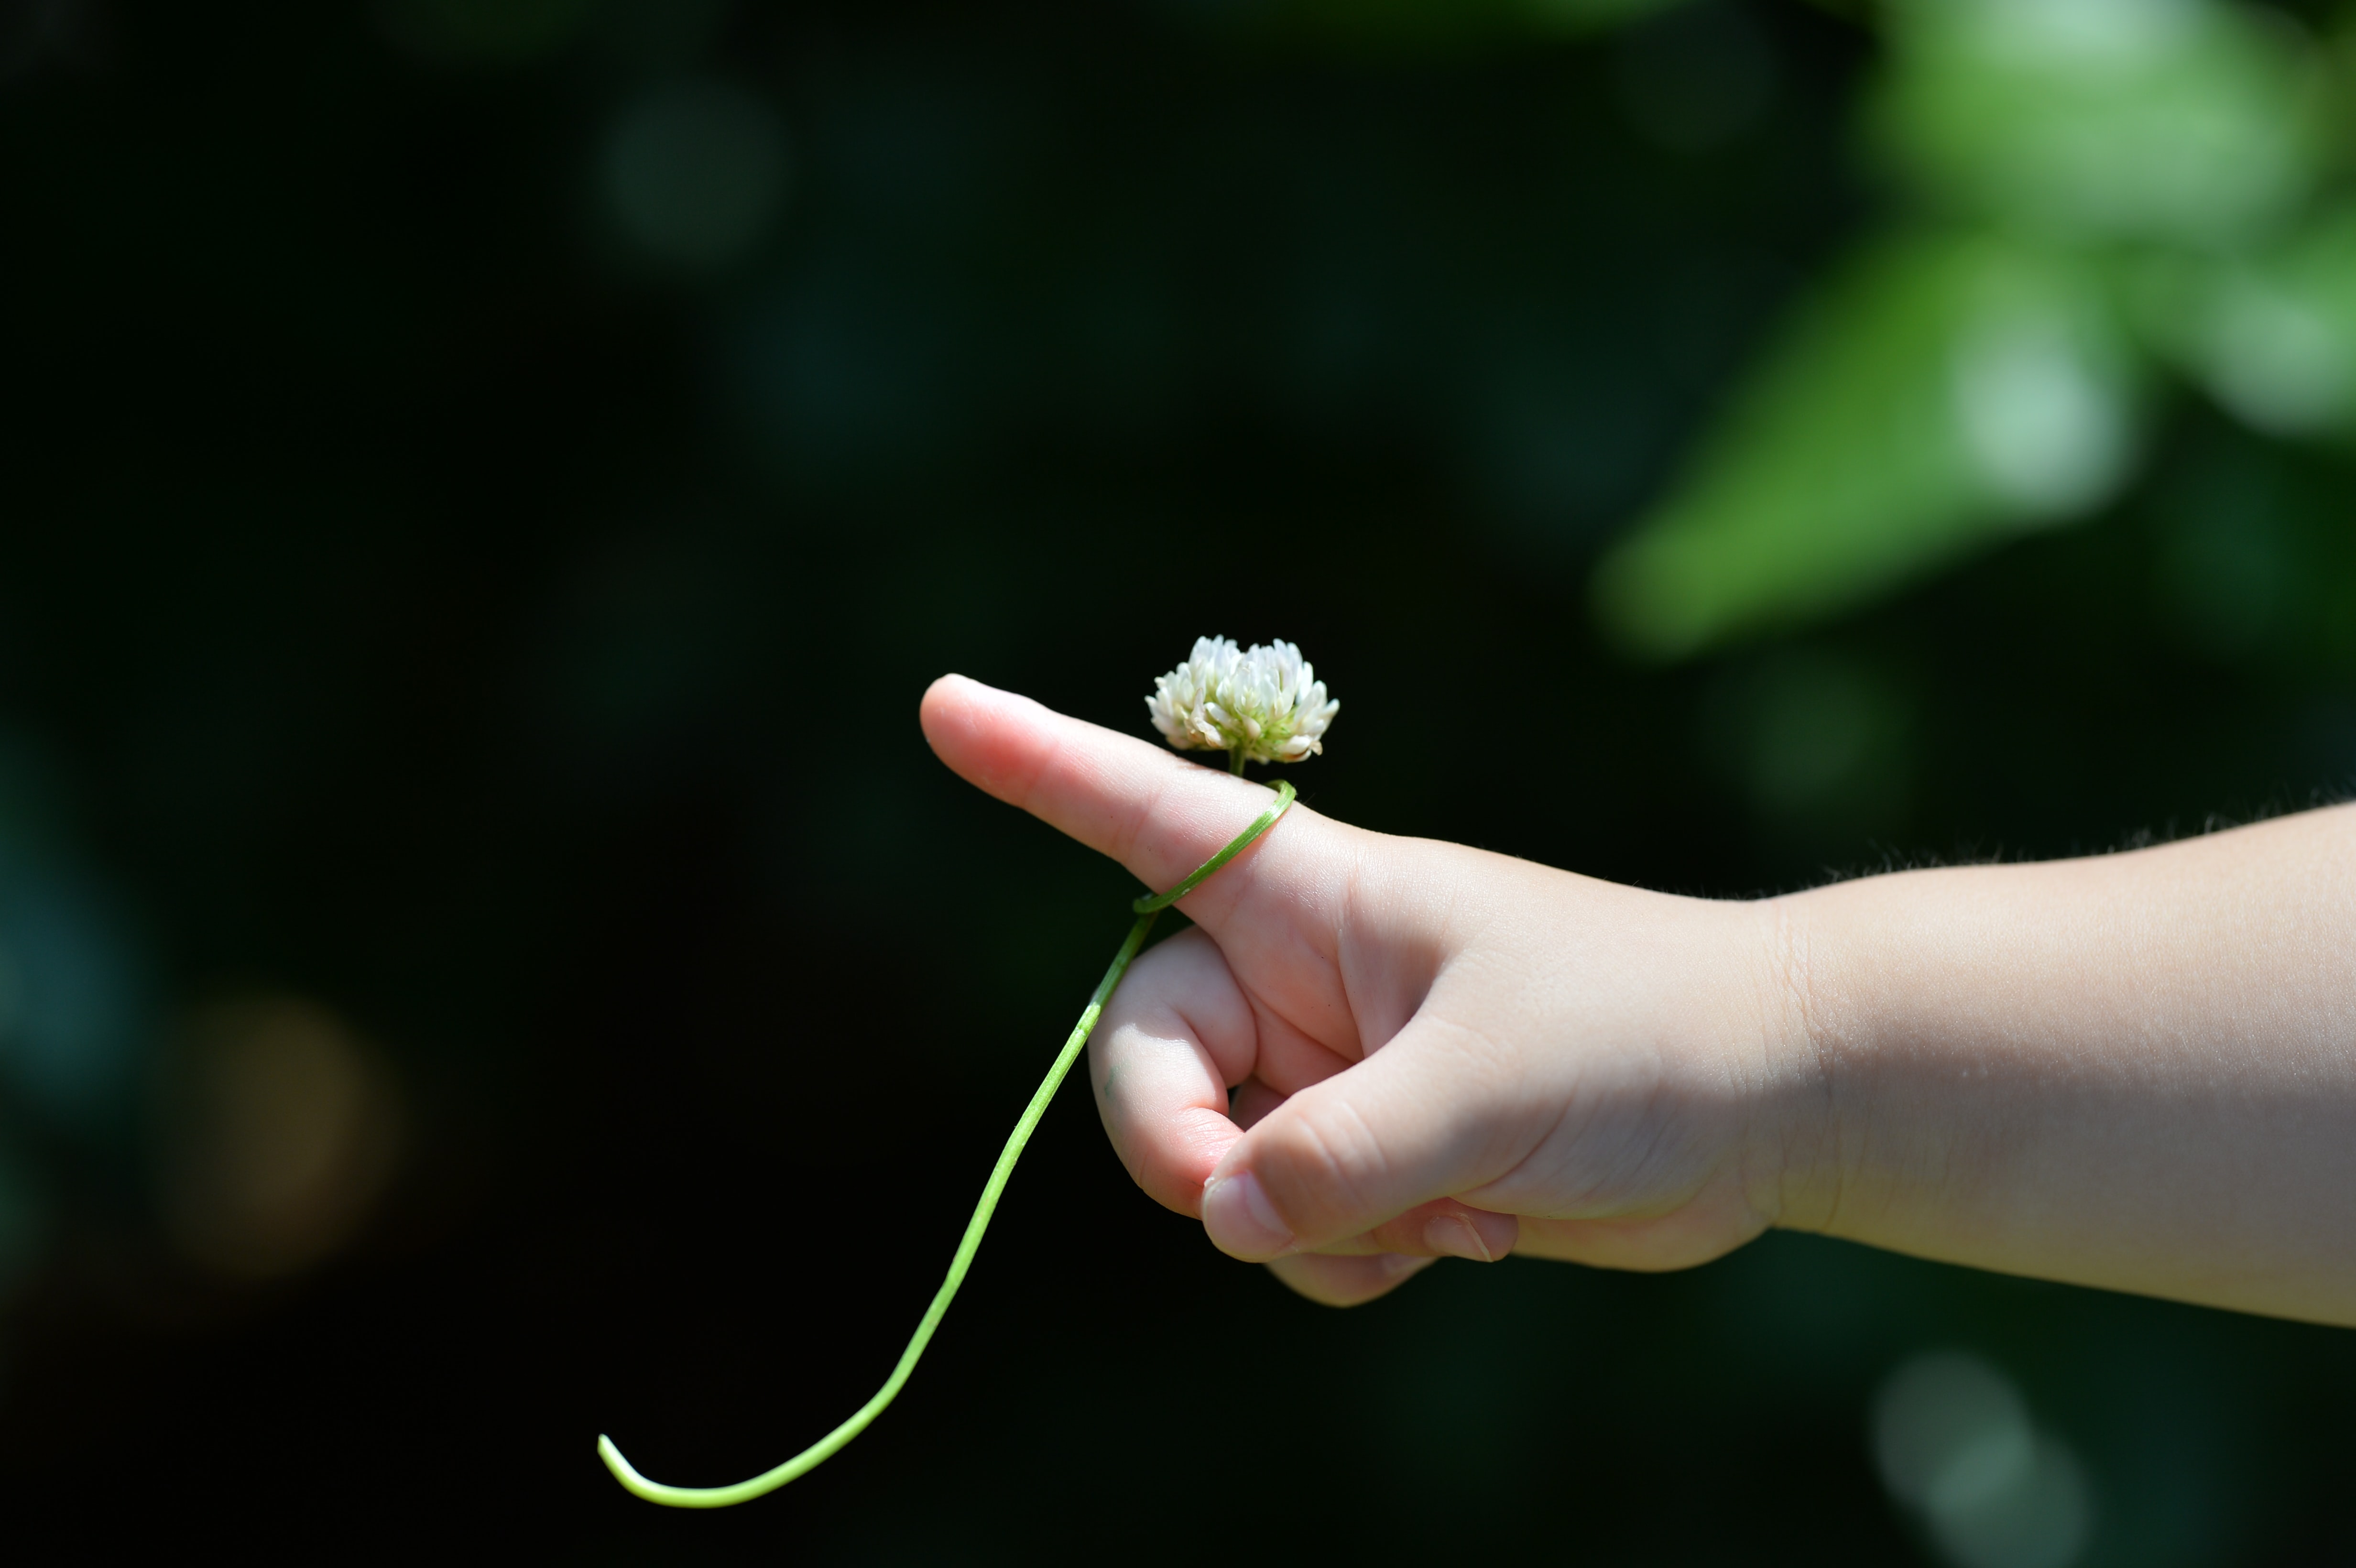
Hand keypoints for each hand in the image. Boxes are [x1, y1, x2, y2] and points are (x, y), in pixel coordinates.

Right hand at [920, 675, 1812, 1305]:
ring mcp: (1327, 1074)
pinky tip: (1459, 1239)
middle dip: (1182, 1151)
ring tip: (1445, 1215)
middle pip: (1142, 1061)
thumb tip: (1220, 1214)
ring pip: (1211, 1171)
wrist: (1766, 1100)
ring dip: (1300, 1226)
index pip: (1153, 817)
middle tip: (1248, 1204)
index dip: (1038, 762)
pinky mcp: (1367, 1158)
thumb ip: (1340, 1154)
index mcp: (1317, 898)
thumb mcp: (1489, 1088)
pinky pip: (1280, 1229)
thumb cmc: (1646, 1037)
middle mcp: (1298, 980)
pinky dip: (1344, 1260)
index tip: (939, 705)